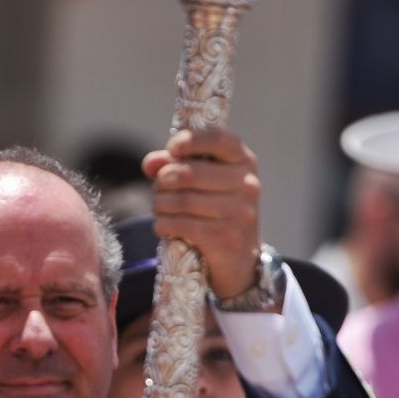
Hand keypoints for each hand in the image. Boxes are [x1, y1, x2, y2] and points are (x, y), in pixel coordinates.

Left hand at [143, 127, 262, 301]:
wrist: (238, 258)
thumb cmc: (215, 211)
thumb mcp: (201, 183)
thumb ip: (175, 166)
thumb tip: (151, 163)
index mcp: (243, 161)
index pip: (217, 139)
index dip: (190, 140)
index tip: (173, 150)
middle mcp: (247, 184)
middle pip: (191, 173)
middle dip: (164, 180)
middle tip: (158, 189)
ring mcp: (240, 212)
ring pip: (184, 201)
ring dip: (161, 204)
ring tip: (158, 207)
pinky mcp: (228, 237)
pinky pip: (185, 225)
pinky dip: (165, 224)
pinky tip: (162, 226)